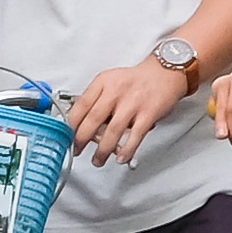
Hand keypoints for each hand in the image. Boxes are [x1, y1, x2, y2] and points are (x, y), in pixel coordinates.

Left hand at [70, 58, 189, 161]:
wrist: (164, 73)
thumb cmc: (135, 80)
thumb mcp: (110, 81)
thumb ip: (96, 99)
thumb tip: (80, 122)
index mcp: (103, 82)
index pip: (81, 104)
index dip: (72, 123)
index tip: (66, 135)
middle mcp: (116, 92)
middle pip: (93, 119)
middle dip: (81, 140)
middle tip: (77, 150)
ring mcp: (132, 103)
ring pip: (112, 131)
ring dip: (102, 150)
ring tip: (98, 160)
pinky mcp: (148, 114)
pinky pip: (135, 136)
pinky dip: (127, 150)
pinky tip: (121, 158)